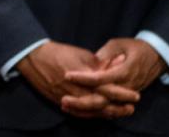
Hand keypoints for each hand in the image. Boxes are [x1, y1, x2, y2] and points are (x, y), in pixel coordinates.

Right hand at [16, 41, 133, 118]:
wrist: (33, 58)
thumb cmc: (58, 53)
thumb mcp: (82, 54)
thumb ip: (100, 64)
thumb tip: (116, 66)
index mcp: (83, 77)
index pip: (107, 88)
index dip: (122, 93)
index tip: (135, 95)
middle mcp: (76, 90)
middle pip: (101, 103)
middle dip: (118, 107)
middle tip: (131, 108)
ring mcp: (67, 97)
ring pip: (91, 111)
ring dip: (107, 113)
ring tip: (118, 113)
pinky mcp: (59, 101)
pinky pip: (78, 113)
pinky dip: (90, 115)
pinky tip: (100, 115)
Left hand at [62, 37, 165, 106]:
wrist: (157, 56)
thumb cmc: (135, 47)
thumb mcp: (119, 44)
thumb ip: (105, 54)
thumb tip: (91, 63)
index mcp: (125, 71)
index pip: (102, 78)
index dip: (84, 78)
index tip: (68, 75)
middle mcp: (127, 85)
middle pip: (103, 97)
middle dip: (82, 98)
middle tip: (63, 96)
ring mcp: (127, 93)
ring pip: (105, 104)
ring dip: (86, 105)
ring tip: (66, 103)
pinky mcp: (126, 96)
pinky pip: (109, 105)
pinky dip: (94, 107)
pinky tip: (78, 105)